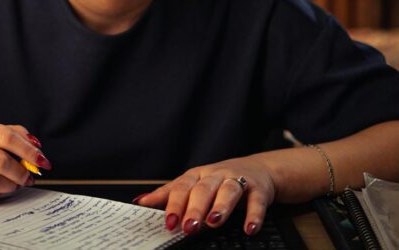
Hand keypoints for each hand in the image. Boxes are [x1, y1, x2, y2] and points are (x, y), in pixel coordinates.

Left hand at [135, 155, 275, 235]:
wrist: (257, 169)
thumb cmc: (218, 180)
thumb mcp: (193, 184)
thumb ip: (168, 194)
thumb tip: (140, 201)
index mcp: (197, 176)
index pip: (182, 188)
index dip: (174, 204)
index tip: (168, 222)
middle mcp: (216, 176)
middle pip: (203, 190)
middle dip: (195, 209)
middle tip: (188, 227)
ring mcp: (238, 180)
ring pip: (229, 191)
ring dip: (221, 207)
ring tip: (214, 222)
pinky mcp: (258, 189)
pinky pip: (256, 202)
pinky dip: (254, 215)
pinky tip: (249, 228)